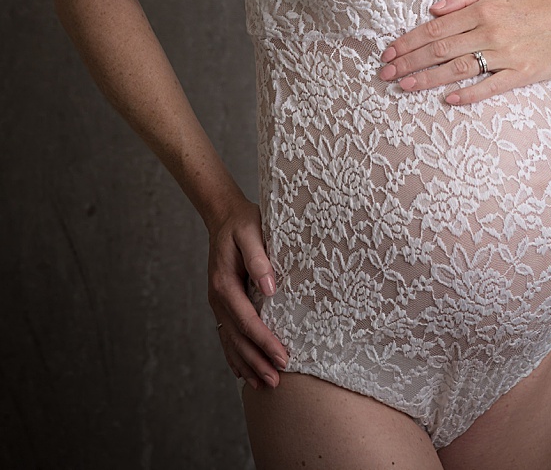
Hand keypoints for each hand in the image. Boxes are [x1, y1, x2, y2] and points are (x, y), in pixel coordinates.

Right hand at [207, 196, 289, 388]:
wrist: (224, 216)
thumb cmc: (242, 223)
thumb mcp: (252, 233)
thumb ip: (260, 259)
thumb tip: (271, 288)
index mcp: (225, 284)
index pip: (247, 321)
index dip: (265, 342)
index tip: (283, 357)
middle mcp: (217, 298)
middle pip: (237, 338)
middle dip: (257, 361)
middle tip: (276, 382)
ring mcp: (217, 303)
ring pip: (230, 341)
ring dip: (246, 364)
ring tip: (262, 385)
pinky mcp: (222, 303)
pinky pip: (226, 335)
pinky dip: (234, 355)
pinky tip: (242, 371)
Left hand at [378, 0, 550, 105]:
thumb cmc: (527, 5)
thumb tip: (432, 8)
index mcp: (481, 11)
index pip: (436, 28)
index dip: (409, 41)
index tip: (389, 52)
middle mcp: (490, 31)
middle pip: (441, 49)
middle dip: (410, 62)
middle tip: (386, 73)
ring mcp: (506, 55)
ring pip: (460, 68)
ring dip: (429, 78)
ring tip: (405, 86)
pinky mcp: (521, 74)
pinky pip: (491, 86)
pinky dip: (469, 93)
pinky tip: (448, 99)